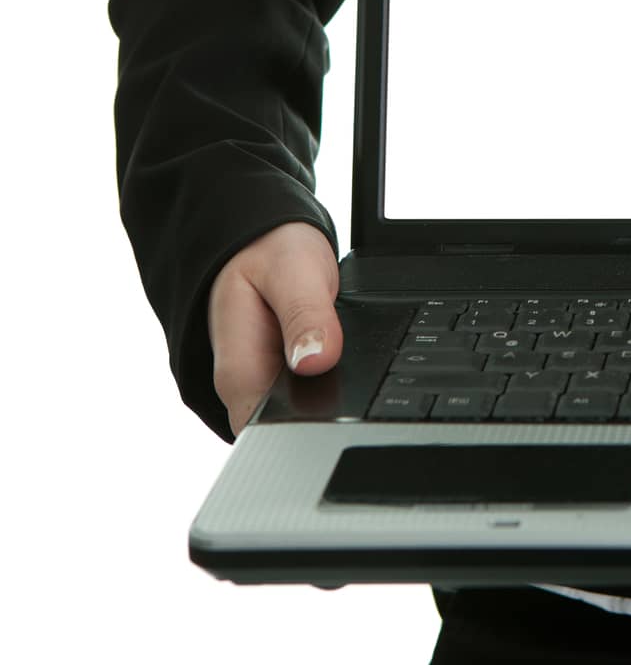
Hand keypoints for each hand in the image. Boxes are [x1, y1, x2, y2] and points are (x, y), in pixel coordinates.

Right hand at [208, 221, 343, 437]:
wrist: (260, 237)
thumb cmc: (269, 251)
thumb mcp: (292, 272)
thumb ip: (305, 316)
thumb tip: (316, 361)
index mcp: (239, 372)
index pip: (268, 431)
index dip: (308, 425)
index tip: (340, 402)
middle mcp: (247, 386)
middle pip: (291, 425)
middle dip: (326, 411)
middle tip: (354, 374)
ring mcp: (265, 383)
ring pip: (303, 409)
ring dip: (330, 395)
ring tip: (351, 361)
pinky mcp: (282, 375)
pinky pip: (309, 390)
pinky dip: (330, 380)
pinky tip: (345, 359)